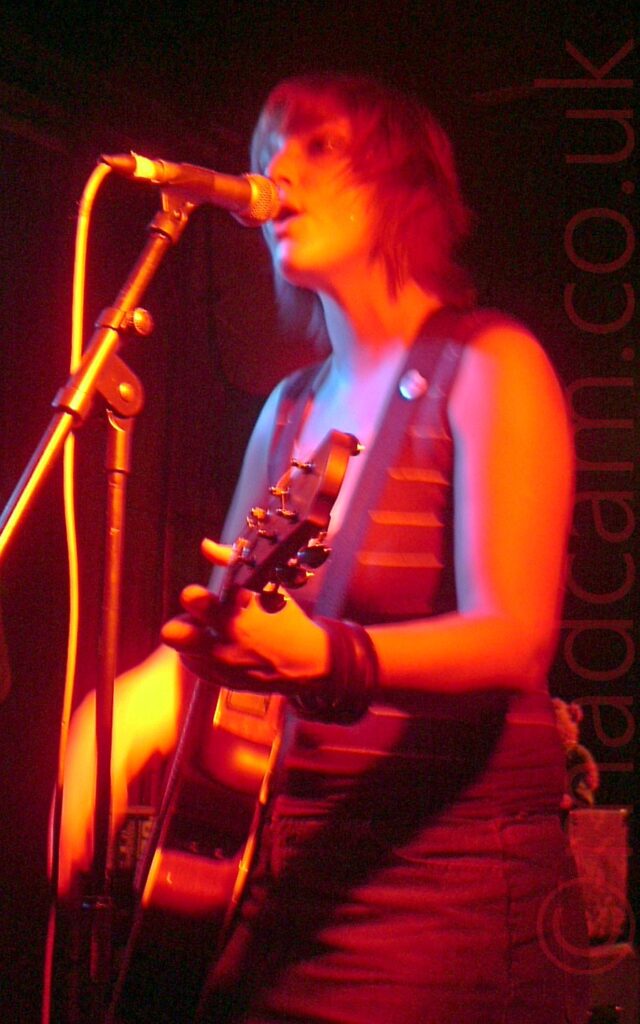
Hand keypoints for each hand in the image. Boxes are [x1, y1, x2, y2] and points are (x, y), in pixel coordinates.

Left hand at [160, 538, 328, 693]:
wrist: (306, 661)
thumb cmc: (283, 617)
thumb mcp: (265, 585)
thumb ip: (232, 562)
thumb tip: (205, 545)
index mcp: (235, 614)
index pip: (194, 599)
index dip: (195, 596)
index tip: (206, 596)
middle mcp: (224, 642)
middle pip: (174, 633)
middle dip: (181, 622)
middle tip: (198, 620)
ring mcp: (220, 666)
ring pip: (181, 650)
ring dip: (192, 639)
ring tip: (213, 632)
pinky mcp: (220, 681)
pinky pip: (195, 665)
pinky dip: (202, 655)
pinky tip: (221, 646)